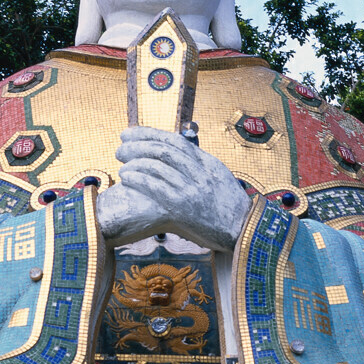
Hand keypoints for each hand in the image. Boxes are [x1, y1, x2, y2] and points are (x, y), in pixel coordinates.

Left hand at [94, 126, 250, 250]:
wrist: (243, 231)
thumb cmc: (229, 209)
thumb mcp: (218, 180)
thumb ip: (200, 166)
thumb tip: (181, 155)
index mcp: (207, 163)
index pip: (175, 141)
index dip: (149, 134)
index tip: (131, 132)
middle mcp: (199, 173)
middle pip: (164, 150)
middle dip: (139, 144)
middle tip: (121, 145)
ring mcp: (191, 189)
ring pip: (158, 166)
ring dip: (135, 161)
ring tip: (121, 162)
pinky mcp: (182, 208)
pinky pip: (156, 187)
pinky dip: (140, 179)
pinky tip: (127, 177)